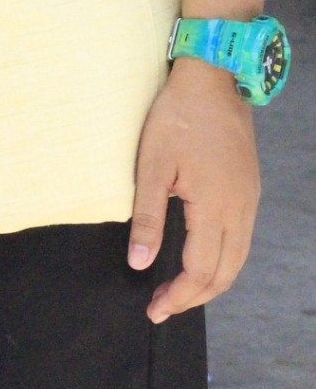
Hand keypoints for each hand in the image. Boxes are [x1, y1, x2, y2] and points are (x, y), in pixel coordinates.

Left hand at [129, 54, 259, 323]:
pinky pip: (241, 238)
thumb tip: (139, 263)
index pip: (200, 272)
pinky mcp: (249, 188)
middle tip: (163, 306)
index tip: (154, 310)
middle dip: (195, 296)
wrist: (213, 78)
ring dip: (211, 281)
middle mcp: (240, 210)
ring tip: (180, 289)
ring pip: (238, 259)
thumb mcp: (151, 166)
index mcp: (215, 208)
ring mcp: (249, 199)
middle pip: (225, 274)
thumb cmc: (176, 118)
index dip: (178, 297)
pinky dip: (223, 259)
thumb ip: (147, 217)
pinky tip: (203, 256)